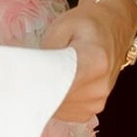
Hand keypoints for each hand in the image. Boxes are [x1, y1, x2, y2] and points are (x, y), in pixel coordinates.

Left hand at [41, 3, 133, 121]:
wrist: (113, 27)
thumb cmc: (86, 24)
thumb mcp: (62, 26)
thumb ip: (48, 52)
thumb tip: (31, 75)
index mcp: (95, 62)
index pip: (58, 84)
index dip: (36, 83)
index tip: (22, 78)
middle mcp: (100, 87)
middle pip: (57, 99)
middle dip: (39, 89)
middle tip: (30, 73)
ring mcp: (98, 101)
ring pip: (59, 109)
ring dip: (48, 96)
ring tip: (50, 75)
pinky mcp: (94, 109)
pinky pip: (66, 113)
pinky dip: (57, 102)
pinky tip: (59, 84)